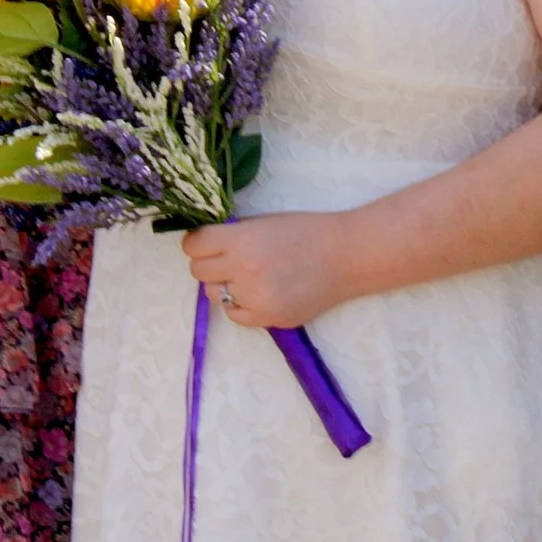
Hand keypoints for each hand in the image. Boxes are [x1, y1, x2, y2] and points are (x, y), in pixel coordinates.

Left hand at [183, 212, 356, 328]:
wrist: (347, 256)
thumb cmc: (307, 231)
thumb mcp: (265, 223)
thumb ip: (233, 235)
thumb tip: (204, 245)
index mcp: (242, 240)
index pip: (194, 246)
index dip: (197, 243)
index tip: (206, 243)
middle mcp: (244, 271)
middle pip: (198, 271)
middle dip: (208, 263)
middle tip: (226, 259)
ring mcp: (255, 298)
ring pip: (213, 294)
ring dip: (223, 284)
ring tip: (246, 276)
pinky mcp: (268, 319)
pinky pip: (234, 314)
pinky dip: (239, 304)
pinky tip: (256, 292)